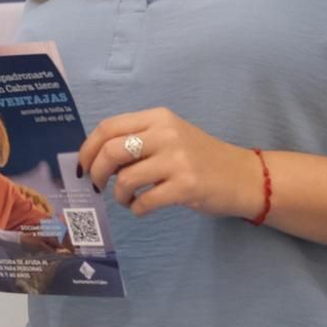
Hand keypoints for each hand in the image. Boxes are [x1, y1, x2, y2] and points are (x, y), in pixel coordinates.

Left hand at [79, 107, 261, 219]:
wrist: (243, 175)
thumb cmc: (200, 157)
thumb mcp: (169, 136)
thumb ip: (137, 139)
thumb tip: (95, 157)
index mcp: (158, 118)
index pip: (108, 127)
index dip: (87, 148)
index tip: (83, 165)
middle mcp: (166, 134)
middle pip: (111, 151)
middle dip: (97, 172)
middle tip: (98, 185)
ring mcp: (177, 160)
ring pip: (125, 179)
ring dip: (118, 195)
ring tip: (126, 199)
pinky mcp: (187, 186)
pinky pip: (145, 201)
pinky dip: (137, 209)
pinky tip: (142, 208)